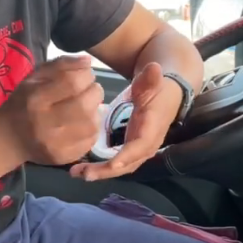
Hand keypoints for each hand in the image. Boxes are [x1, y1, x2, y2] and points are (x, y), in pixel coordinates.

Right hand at [0, 54, 103, 165]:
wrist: (9, 137)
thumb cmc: (23, 102)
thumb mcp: (34, 77)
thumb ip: (61, 65)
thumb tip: (88, 62)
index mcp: (36, 99)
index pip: (71, 82)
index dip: (86, 74)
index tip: (87, 74)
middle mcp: (46, 123)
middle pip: (85, 104)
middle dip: (94, 92)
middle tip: (91, 89)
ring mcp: (56, 144)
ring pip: (91, 123)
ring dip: (95, 110)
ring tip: (87, 105)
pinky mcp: (64, 157)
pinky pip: (90, 140)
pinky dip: (92, 127)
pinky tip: (84, 121)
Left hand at [69, 62, 181, 180]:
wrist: (166, 95)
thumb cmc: (156, 88)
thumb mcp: (153, 81)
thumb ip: (151, 77)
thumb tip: (155, 68)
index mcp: (152, 128)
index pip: (140, 146)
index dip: (127, 156)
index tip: (111, 165)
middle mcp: (147, 144)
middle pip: (127, 164)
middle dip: (106, 171)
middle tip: (83, 174)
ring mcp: (138, 150)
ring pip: (120, 167)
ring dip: (99, 172)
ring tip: (76, 173)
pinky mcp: (131, 150)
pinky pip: (116, 163)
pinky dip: (100, 168)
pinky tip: (81, 169)